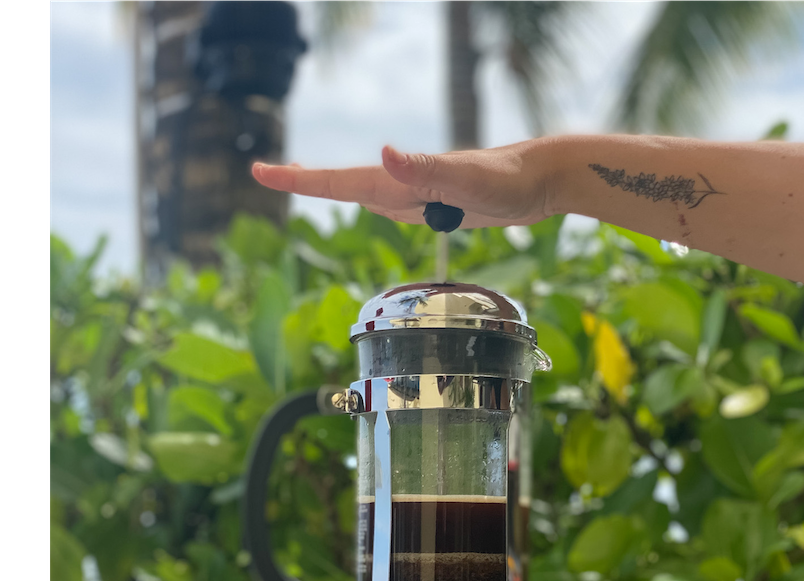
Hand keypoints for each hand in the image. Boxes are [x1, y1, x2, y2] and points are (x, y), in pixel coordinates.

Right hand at [250, 139, 557, 228]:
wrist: (543, 179)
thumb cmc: (510, 180)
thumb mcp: (467, 179)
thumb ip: (426, 168)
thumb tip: (384, 154)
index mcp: (401, 180)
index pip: (339, 181)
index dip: (299, 181)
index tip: (260, 173)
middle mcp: (403, 185)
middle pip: (341, 183)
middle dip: (303, 181)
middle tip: (264, 174)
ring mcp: (417, 194)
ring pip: (362, 192)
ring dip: (328, 189)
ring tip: (298, 182)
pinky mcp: (435, 204)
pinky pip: (390, 203)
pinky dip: (365, 200)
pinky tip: (369, 203)